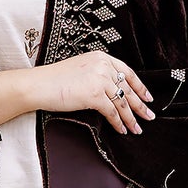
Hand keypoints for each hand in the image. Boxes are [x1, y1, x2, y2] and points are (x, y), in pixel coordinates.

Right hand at [35, 50, 154, 135]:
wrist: (39, 85)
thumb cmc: (54, 79)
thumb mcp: (81, 69)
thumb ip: (98, 74)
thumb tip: (112, 91)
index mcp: (101, 57)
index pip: (127, 72)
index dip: (140, 87)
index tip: (148, 97)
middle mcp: (103, 66)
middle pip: (128, 88)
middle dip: (140, 105)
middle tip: (149, 116)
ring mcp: (100, 80)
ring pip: (122, 102)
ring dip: (131, 118)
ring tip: (137, 128)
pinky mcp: (94, 95)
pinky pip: (112, 112)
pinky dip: (118, 122)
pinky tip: (122, 129)